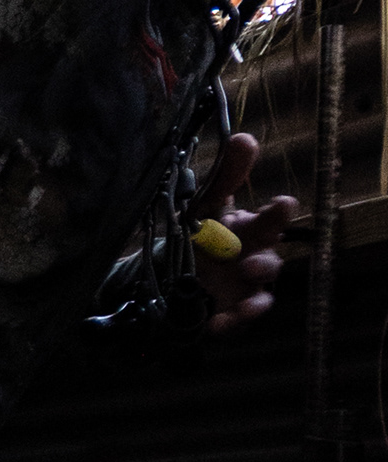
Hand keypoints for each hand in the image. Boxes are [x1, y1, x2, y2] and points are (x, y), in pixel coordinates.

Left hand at [194, 131, 297, 333]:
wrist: (179, 275)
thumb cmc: (203, 234)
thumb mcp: (207, 204)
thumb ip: (226, 176)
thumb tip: (245, 136)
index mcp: (251, 230)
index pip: (270, 220)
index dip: (277, 215)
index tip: (283, 205)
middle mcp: (255, 258)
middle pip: (269, 259)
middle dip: (265, 260)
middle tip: (252, 264)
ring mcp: (247, 289)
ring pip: (261, 293)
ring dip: (255, 297)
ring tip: (243, 299)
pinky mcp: (233, 314)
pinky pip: (239, 321)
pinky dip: (232, 324)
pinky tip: (218, 324)